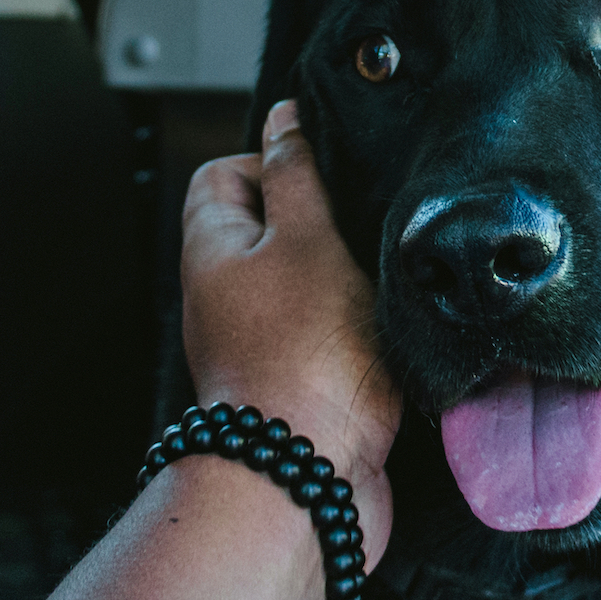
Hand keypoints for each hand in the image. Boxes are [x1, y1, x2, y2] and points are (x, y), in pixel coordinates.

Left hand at [181, 100, 398, 563]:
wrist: (307, 481)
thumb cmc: (304, 358)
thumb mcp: (308, 239)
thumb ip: (298, 174)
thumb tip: (284, 118)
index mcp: (213, 248)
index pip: (226, 172)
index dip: (274, 160)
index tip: (325, 176)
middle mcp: (226, 294)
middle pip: (273, 228)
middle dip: (325, 222)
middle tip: (365, 230)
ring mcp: (260, 342)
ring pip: (308, 282)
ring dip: (349, 279)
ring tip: (380, 285)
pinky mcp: (298, 385)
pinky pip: (329, 334)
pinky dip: (358, 329)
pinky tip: (387, 334)